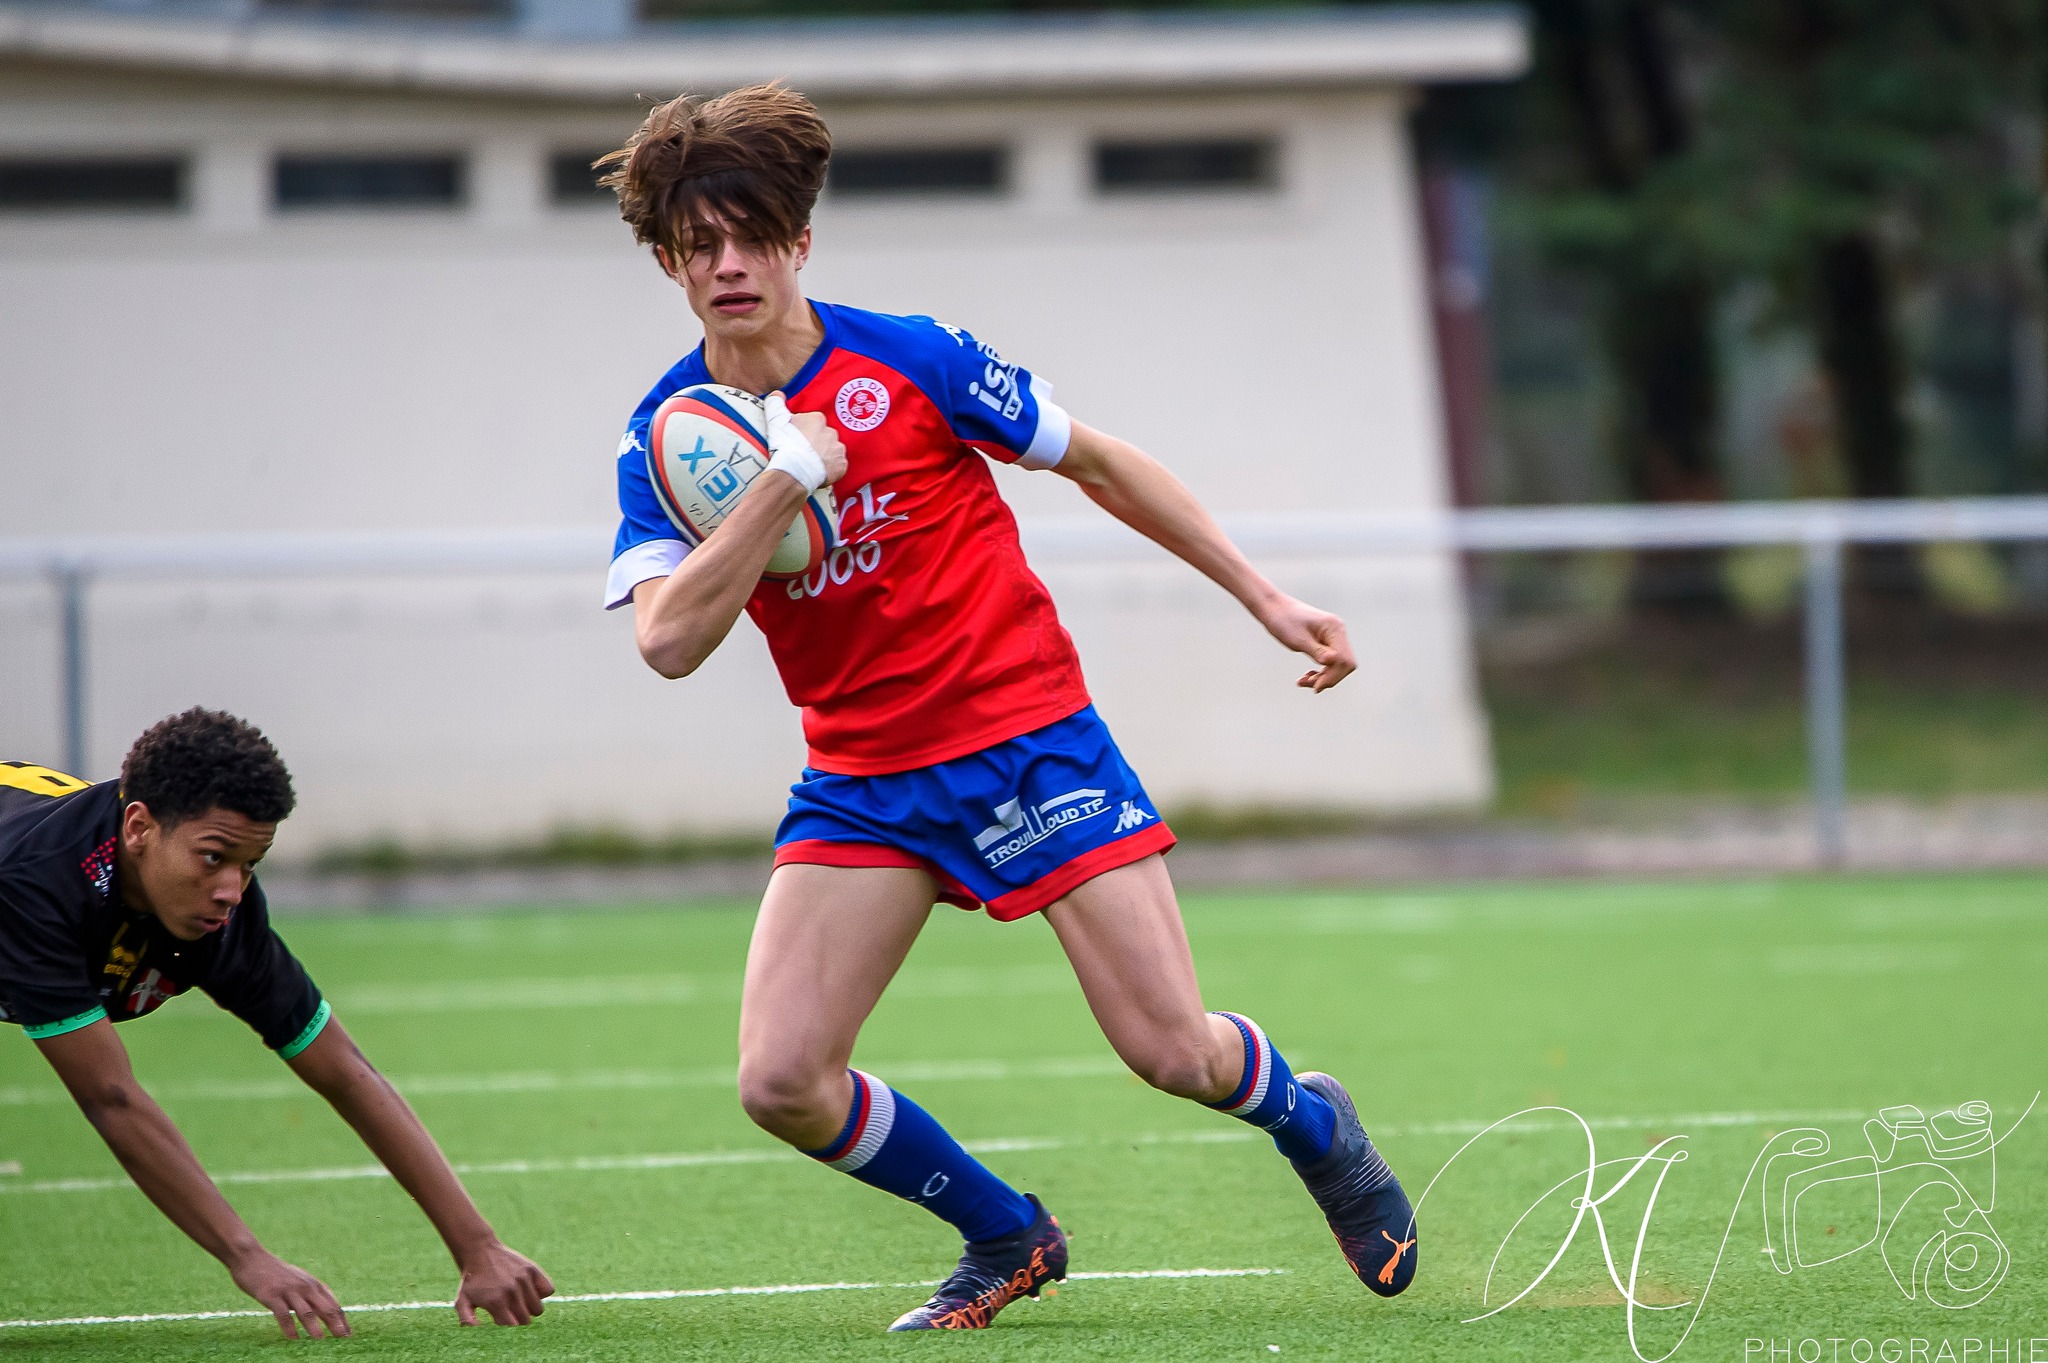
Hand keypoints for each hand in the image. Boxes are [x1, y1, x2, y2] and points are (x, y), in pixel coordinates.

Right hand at [230, 1250, 349, 1338]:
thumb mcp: (299, 1280)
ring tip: (320, 1339)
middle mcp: (305, 1287)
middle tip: (343, 1338)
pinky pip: (282, 1314)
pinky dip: (289, 1327)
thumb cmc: (276, 1273)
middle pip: (324, 1308)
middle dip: (335, 1324)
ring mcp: (289, 1291)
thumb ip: (311, 1294)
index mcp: (313, 1285)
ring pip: (305, 1311)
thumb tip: (326, 1311)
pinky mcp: (272, 1295)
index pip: (333, 1304)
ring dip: (314, 1326)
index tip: (349, 1334)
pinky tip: (293, 1338)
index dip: (342, 1320)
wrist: (252, 1259)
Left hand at [454, 1241, 554, 1325]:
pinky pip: (548, 1289)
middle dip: (518, 1320)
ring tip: (518, 1302)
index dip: (508, 1327)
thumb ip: (467, 1320)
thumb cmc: (471, 1281)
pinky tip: (530, 1291)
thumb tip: (479, 1332)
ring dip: (529, 1309)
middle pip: (526, 1321)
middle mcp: (512, 1292)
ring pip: (538, 1309)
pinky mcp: (532, 1270)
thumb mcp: (462, 1301)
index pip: (512, 1327)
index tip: (503, 1322)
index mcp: (496, 1302)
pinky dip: (542, 1293)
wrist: (479, 1252)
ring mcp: (524, 1280)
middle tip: (509, 1312)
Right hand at [763, 391, 846, 488]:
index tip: (794, 440)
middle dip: (815, 443)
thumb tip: (777, 395)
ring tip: (809, 464)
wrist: (792, 472)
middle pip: (823, 436)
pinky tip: (818, 473)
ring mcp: (838, 450)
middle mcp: (831, 432)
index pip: (812, 423)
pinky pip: (837, 466)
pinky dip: (830, 469)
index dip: (802, 432)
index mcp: (817, 419)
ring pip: (832, 451)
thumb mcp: (775, 420)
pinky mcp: (841, 466)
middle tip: (802, 453)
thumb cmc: (784, 446)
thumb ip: (775, 404)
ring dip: (823, 456)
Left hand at [1258, 595, 1355, 691]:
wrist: (1274, 609)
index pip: (1344, 659)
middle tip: (1309, 685)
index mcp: (1334, 628)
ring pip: (1338, 665)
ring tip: (1303, 681)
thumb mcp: (1299, 639)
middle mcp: (1338, 632)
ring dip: (1323, 677)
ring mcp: (1333, 637)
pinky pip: (1330, 662)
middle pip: (1345, 664)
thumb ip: (1316, 651)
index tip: (1316, 686)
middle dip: (1329, 678)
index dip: (1333, 676)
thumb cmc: (1284, 620)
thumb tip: (1331, 661)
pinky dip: (1320, 672)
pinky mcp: (1326, 642)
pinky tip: (1308, 676)